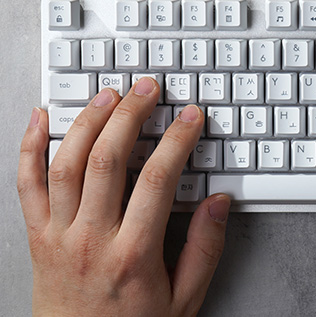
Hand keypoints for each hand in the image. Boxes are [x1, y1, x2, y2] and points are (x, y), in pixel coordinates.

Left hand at [17, 77, 230, 316]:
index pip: (158, 180)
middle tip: (147, 89)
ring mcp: (59, 236)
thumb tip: (219, 202)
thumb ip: (204, 249)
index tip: (190, 117)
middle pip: (107, 161)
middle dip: (130, 115)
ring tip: (108, 95)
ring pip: (66, 165)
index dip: (177, 140)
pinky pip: (26, 185)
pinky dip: (30, 147)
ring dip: (87, 122)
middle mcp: (91, 240)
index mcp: (132, 254)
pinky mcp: (37, 237)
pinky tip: (42, 119)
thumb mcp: (184, 299)